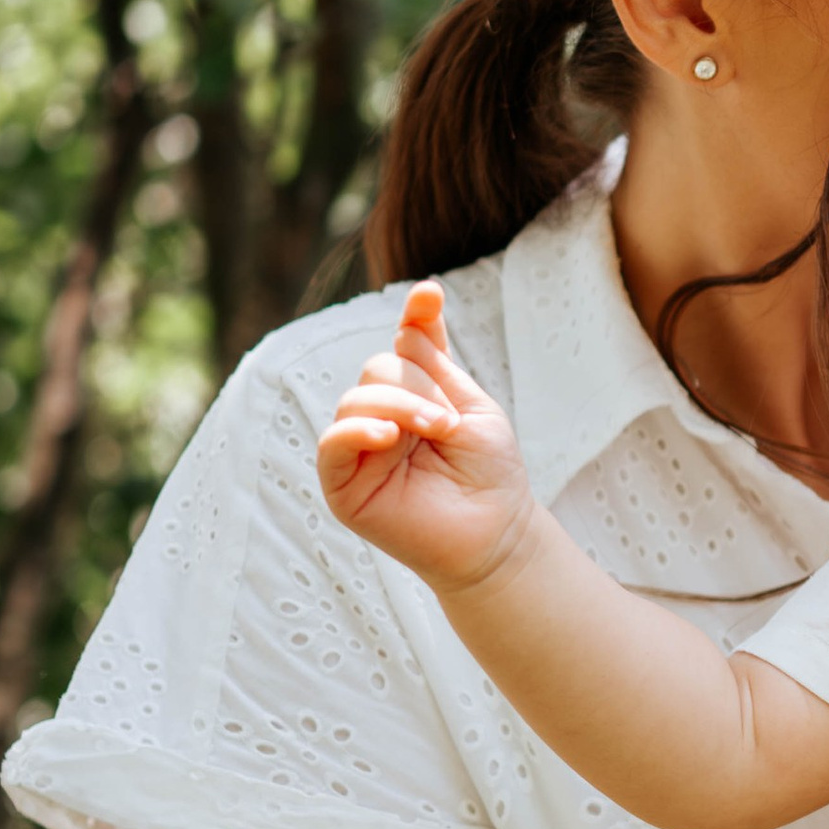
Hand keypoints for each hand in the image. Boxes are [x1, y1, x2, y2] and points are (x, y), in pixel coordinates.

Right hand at [317, 283, 533, 594]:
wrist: (496, 533)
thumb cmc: (489, 474)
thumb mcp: (472, 407)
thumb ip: (437, 364)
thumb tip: (414, 313)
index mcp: (414, 394)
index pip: (406, 346)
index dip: (415, 317)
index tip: (430, 295)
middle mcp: (381, 416)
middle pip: (379, 367)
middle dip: (418, 384)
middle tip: (449, 422)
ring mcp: (359, 449)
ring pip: (358, 398)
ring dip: (401, 406)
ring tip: (437, 431)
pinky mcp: (343, 484)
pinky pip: (333, 443)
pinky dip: (357, 430)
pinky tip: (388, 437)